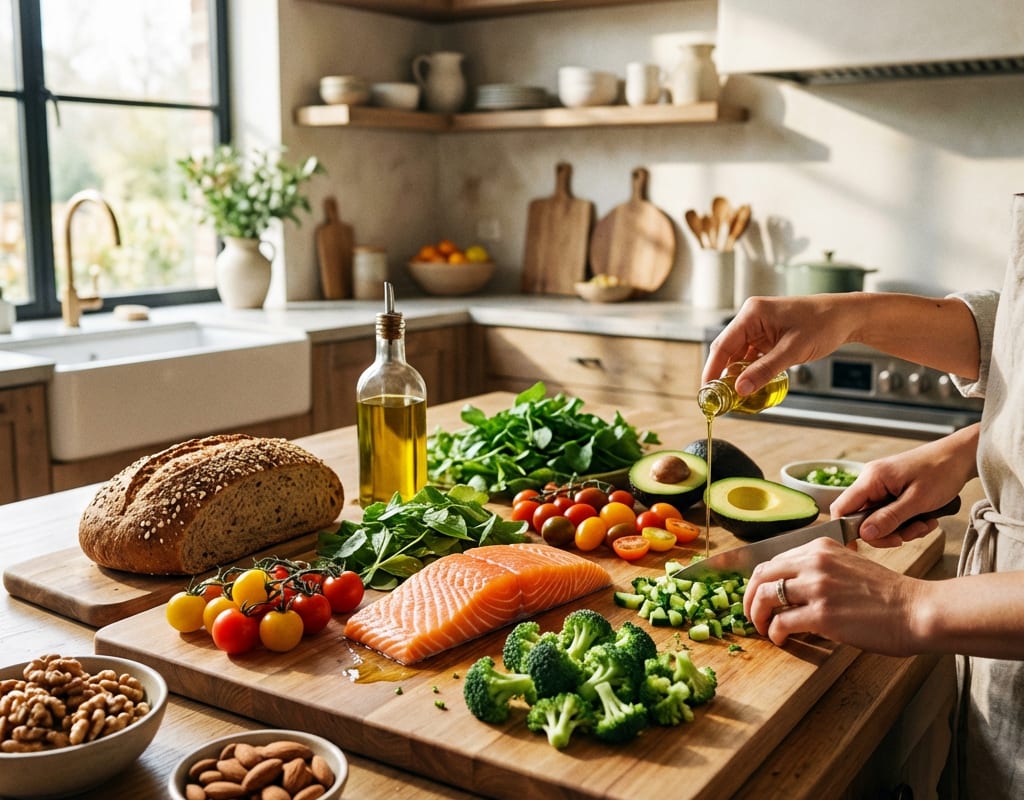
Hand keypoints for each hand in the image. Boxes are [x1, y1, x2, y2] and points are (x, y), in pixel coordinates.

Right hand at [702, 295, 854, 392]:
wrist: (846, 317)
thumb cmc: (823, 324)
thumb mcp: (792, 350)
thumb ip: (764, 370)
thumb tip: (740, 389)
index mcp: (752, 314)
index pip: (723, 345)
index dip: (712, 370)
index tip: (706, 391)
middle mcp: (751, 318)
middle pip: (728, 350)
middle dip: (723, 375)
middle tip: (719, 399)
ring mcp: (759, 326)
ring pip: (739, 355)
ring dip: (737, 374)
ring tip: (735, 396)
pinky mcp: (768, 335)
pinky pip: (752, 355)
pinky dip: (750, 370)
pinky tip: (751, 385)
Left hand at [743, 538, 920, 654]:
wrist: (917, 610)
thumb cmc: (888, 594)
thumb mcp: (847, 566)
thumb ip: (819, 569)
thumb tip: (789, 588)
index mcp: (820, 547)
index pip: (772, 561)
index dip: (758, 582)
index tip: (756, 597)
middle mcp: (815, 561)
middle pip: (761, 576)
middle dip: (748, 598)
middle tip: (750, 615)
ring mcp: (817, 587)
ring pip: (765, 597)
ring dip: (757, 617)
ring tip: (763, 629)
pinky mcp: (822, 614)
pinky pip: (782, 622)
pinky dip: (775, 633)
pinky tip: (781, 639)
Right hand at [830, 424, 978, 546]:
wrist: (962, 456)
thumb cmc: (941, 471)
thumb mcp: (917, 500)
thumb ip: (889, 518)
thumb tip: (864, 534)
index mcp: (872, 479)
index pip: (842, 507)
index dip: (845, 530)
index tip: (857, 548)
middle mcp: (872, 481)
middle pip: (862, 518)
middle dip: (885, 532)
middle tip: (905, 537)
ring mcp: (883, 486)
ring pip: (879, 519)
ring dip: (901, 529)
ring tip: (923, 525)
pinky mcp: (894, 491)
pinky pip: (892, 514)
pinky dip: (908, 522)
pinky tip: (925, 519)